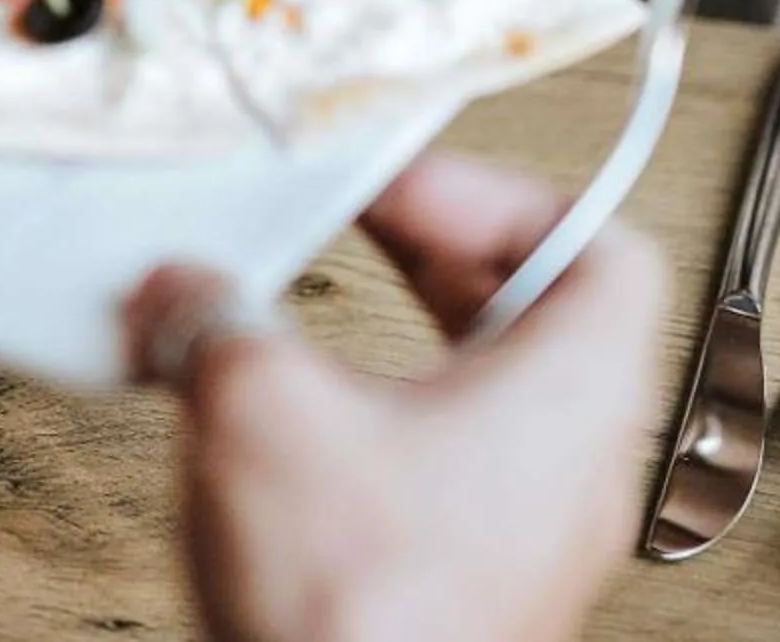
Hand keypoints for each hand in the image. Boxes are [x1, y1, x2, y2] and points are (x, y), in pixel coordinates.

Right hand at [127, 155, 662, 641]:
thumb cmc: (364, 620)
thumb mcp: (258, 407)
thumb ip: (212, 317)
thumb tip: (178, 292)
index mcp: (569, 400)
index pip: (601, 250)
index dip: (502, 191)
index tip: (405, 183)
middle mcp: (570, 468)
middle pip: (538, 312)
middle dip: (435, 250)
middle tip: (352, 217)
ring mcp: (524, 535)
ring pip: (486, 393)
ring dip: (398, 335)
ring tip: (309, 307)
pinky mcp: (465, 581)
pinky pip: (441, 463)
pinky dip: (374, 416)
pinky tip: (290, 416)